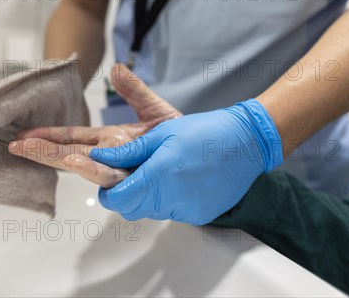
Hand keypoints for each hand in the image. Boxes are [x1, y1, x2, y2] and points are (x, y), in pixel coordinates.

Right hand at [8, 63, 181, 187]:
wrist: (205, 154)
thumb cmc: (177, 137)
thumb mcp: (154, 109)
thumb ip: (134, 91)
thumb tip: (116, 68)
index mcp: (109, 140)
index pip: (72, 138)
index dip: (47, 138)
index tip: (23, 137)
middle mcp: (111, 157)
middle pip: (72, 155)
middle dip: (44, 152)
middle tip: (17, 147)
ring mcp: (124, 169)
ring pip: (90, 168)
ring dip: (69, 162)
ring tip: (48, 153)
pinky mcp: (139, 179)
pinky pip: (116, 179)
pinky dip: (99, 172)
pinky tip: (85, 165)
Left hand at [89, 99, 282, 224]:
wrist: (248, 143)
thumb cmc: (206, 132)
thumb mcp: (162, 134)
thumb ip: (129, 152)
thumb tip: (100, 157)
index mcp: (158, 176)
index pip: (117, 200)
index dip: (107, 193)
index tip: (108, 181)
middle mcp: (171, 199)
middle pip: (131, 209)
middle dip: (124, 195)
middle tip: (132, 173)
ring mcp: (187, 210)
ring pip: (151, 211)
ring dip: (147, 196)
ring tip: (161, 171)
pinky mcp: (199, 215)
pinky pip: (172, 212)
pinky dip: (168, 199)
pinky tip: (180, 179)